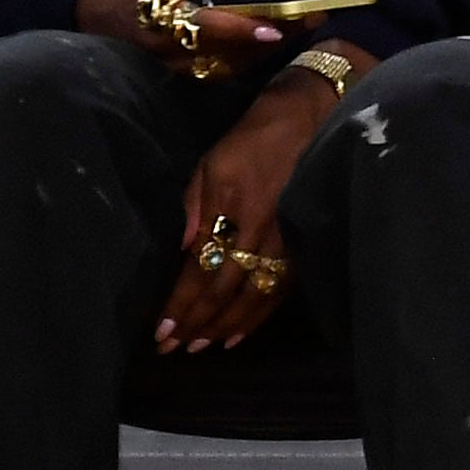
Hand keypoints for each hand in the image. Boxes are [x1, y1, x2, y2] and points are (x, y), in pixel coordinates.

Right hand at [76, 0, 286, 78]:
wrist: (101, 15)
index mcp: (168, 19)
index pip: (211, 27)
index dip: (244, 29)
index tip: (278, 27)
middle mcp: (175, 50)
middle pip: (230, 50)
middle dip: (272, 39)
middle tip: (310, 23)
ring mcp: (180, 69)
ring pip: (231, 65)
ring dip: (268, 51)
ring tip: (303, 32)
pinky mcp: (185, 77)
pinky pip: (224, 71)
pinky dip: (252, 59)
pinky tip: (276, 45)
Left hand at [159, 83, 324, 352]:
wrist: (307, 120)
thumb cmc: (251, 139)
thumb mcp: (211, 162)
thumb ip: (194, 206)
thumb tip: (184, 251)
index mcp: (233, 208)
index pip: (202, 269)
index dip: (181, 303)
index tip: (161, 330)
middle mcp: (260, 231)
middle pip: (225, 290)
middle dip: (196, 323)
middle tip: (172, 348)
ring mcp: (285, 241)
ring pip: (254, 297)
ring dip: (225, 327)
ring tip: (200, 348)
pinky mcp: (301, 245)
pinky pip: (279, 290)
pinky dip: (258, 317)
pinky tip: (238, 335)